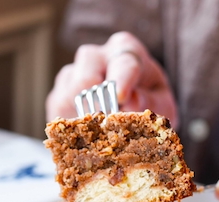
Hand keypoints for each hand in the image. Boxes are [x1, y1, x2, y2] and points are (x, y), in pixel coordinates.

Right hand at [46, 32, 177, 124]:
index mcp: (125, 50)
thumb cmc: (149, 102)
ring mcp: (71, 75)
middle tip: (110, 122)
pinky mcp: (57, 97)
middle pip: (87, 75)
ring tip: (104, 131)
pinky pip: (60, 113)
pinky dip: (74, 127)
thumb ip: (150, 102)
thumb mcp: (161, 103)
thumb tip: (131, 102)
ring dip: (87, 119)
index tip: (121, 97)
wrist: (130, 115)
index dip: (122, 80)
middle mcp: (95, 57)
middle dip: (98, 102)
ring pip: (71, 96)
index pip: (123, 63)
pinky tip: (88, 133)